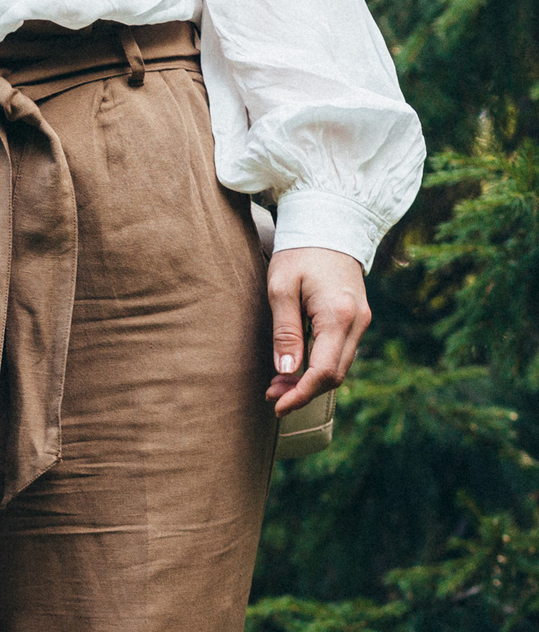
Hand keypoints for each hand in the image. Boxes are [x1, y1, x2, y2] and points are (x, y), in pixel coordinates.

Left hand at [266, 247, 370, 416]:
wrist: (331, 225)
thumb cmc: (299, 254)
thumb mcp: (281, 289)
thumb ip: (284, 332)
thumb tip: (286, 371)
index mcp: (338, 315)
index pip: (324, 371)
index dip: (300, 394)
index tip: (276, 405)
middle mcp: (357, 321)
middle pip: (335, 375)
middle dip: (303, 391)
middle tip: (270, 394)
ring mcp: (361, 320)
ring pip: (339, 366)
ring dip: (310, 381)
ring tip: (277, 384)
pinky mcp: (357, 318)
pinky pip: (340, 353)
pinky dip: (319, 366)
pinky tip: (295, 367)